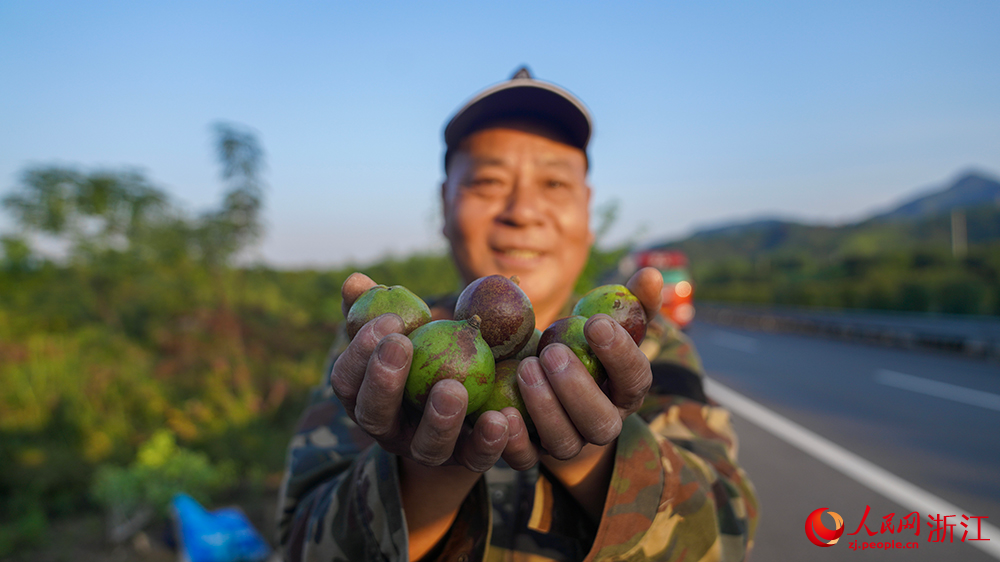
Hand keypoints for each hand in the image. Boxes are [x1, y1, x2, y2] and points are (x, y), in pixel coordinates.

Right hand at [332, 272, 511, 471]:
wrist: (464, 409)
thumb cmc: (424, 358)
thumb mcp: (404, 332)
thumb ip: (376, 308)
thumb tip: (355, 281)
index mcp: (364, 398)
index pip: (347, 380)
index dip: (359, 352)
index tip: (386, 320)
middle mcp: (389, 432)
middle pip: (375, 416)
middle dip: (384, 381)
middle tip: (402, 345)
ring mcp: (427, 452)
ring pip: (427, 446)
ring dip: (438, 418)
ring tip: (453, 387)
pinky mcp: (466, 463)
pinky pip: (476, 458)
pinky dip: (489, 441)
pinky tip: (502, 418)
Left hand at [501, 267, 661, 467]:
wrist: (548, 389)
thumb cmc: (583, 348)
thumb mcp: (604, 325)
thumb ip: (630, 302)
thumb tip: (650, 274)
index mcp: (626, 392)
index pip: (635, 379)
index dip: (620, 354)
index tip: (596, 323)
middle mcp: (602, 425)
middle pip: (601, 422)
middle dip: (578, 388)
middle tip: (552, 352)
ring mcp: (568, 444)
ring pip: (564, 442)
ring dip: (545, 407)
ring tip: (525, 367)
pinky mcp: (532, 456)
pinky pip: (525, 460)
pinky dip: (513, 440)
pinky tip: (500, 411)